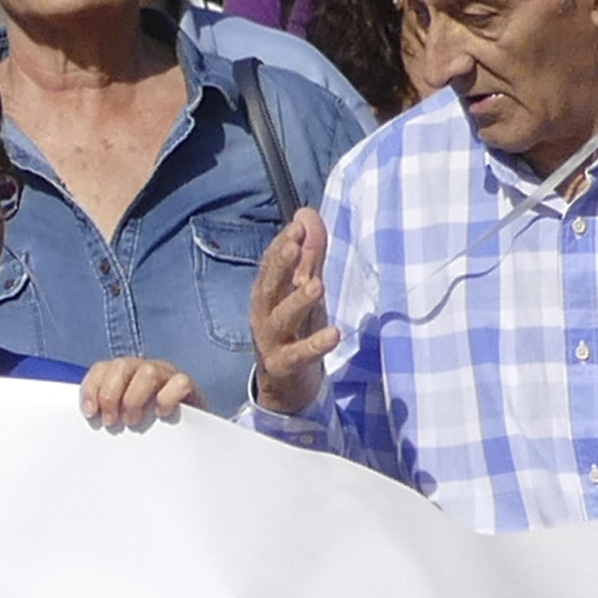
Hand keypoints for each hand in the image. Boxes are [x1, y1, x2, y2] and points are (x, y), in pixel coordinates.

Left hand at [76, 355, 198, 430]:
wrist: (185, 434)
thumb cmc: (146, 427)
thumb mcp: (120, 418)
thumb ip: (105, 414)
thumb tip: (88, 419)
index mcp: (123, 374)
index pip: (101, 368)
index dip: (91, 388)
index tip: (90, 413)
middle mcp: (143, 369)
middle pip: (121, 366)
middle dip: (110, 394)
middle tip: (110, 421)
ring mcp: (166, 375)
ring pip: (147, 372)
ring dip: (134, 398)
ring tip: (131, 421)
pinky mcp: (187, 387)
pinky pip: (180, 382)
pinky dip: (167, 398)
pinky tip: (161, 413)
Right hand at [245, 211, 336, 415]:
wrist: (284, 385)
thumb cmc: (295, 329)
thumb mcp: (303, 289)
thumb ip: (309, 254)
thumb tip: (306, 213)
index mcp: (267, 294)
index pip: (271, 265)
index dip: (283, 245)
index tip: (298, 225)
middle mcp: (264, 315)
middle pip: (269, 287)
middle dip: (281, 265)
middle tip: (296, 244)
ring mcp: (272, 341)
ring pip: (281, 318)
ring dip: (297, 301)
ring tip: (316, 285)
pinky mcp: (285, 365)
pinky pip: (299, 354)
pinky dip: (315, 345)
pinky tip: (333, 334)